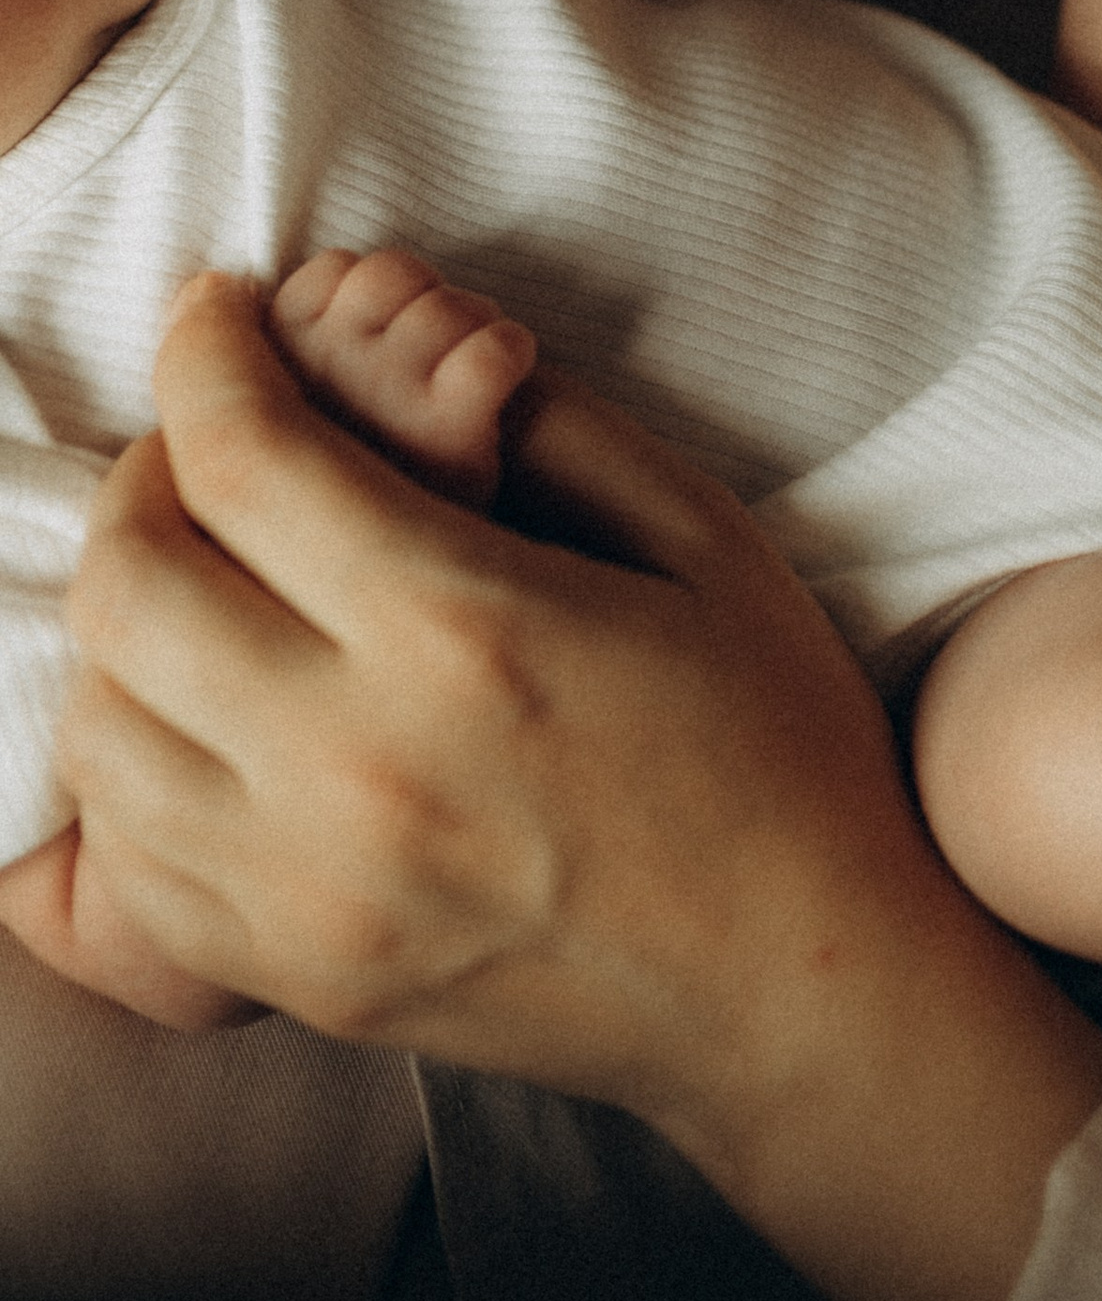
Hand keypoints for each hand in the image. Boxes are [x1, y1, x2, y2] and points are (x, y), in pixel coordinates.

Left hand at [47, 276, 1101, 1300]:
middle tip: (216, 447)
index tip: (217, 314)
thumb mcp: (703, 540)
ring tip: (211, 582)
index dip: (203, 354)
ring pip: (99, 727)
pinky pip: (126, 860)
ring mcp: (309, 894)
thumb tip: (424, 354)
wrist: (803, 986)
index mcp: (467, 632)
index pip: (239, 458)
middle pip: (128, 583)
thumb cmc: (778, 748)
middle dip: (146, 477)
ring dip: (128, 626)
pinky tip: (213, 719)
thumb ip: (553, 428)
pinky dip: (136, 766)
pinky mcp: (296, 978)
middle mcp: (357, 767)